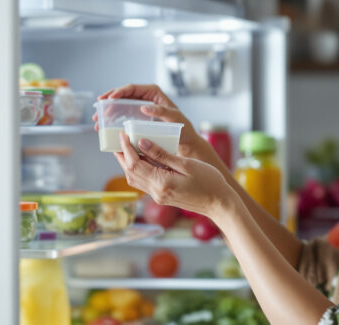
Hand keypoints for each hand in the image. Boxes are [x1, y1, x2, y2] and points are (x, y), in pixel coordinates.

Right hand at [93, 84, 206, 157]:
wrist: (185, 140)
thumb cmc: (183, 128)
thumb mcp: (174, 118)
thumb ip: (162, 111)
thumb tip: (144, 106)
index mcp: (153, 92)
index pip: (132, 89)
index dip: (118, 92)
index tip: (108, 99)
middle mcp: (146, 97)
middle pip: (122, 95)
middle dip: (108, 102)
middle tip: (97, 111)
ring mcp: (141, 106)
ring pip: (120, 104)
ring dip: (108, 111)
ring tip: (97, 121)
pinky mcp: (139, 116)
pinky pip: (123, 113)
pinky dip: (113, 118)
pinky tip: (105, 125)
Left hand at [113, 131, 234, 219]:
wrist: (219, 204)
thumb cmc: (209, 182)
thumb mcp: (186, 164)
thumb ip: (162, 154)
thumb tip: (141, 143)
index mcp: (161, 183)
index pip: (135, 163)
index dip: (126, 148)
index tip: (122, 134)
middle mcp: (156, 192)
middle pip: (130, 172)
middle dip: (122, 155)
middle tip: (119, 139)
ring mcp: (158, 196)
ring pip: (134, 179)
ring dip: (127, 164)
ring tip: (126, 148)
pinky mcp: (162, 197)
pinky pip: (143, 183)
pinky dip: (137, 170)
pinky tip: (142, 160)